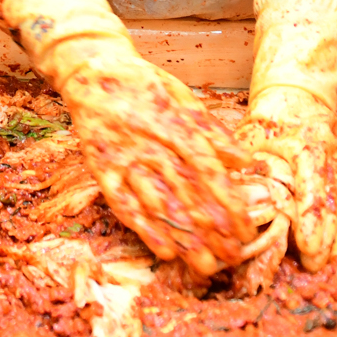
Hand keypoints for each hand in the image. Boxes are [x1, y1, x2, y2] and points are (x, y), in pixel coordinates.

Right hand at [61, 43, 256, 276]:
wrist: (91, 71)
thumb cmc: (142, 84)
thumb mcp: (181, 95)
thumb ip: (212, 130)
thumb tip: (245, 161)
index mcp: (174, 125)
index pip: (209, 171)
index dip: (229, 203)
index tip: (246, 230)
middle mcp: (150, 145)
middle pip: (187, 194)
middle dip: (213, 230)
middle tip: (232, 257)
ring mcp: (124, 159)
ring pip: (158, 204)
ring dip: (183, 237)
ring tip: (205, 265)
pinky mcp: (101, 170)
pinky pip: (123, 204)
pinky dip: (144, 229)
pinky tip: (164, 250)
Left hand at [236, 86, 336, 271]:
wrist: (298, 96)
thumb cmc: (269, 119)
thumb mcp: (250, 135)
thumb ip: (242, 165)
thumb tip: (231, 198)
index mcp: (306, 146)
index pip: (312, 188)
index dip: (309, 220)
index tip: (305, 245)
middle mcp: (331, 158)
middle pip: (332, 204)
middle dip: (325, 239)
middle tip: (314, 266)